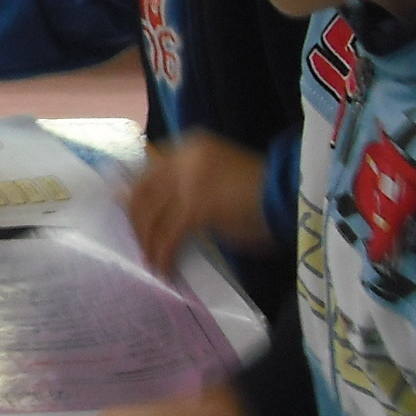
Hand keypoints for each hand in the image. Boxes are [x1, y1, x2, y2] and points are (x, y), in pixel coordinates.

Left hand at [129, 131, 271, 273]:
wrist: (290, 195)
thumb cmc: (264, 192)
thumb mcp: (221, 178)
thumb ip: (191, 186)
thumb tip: (162, 210)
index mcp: (191, 146)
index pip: (150, 169)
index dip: (134, 192)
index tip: (125, 211)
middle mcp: (184, 159)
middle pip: (143, 191)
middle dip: (136, 221)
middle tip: (137, 243)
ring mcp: (188, 182)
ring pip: (152, 215)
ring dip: (148, 243)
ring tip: (152, 263)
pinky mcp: (196, 207)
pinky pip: (169, 236)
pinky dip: (163, 254)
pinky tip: (165, 269)